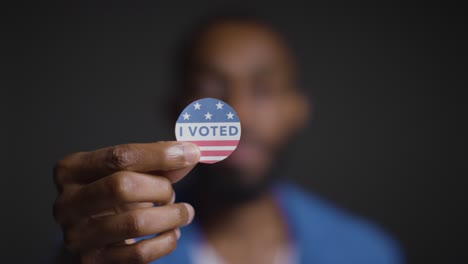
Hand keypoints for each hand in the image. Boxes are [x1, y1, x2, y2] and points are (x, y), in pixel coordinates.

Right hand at [53, 141, 199, 262]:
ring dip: (170, 216)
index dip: (160, 155)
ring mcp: (76, 235)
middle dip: (160, 188)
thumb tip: (189, 154)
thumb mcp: (130, 174)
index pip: (119, 156)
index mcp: (71, 170)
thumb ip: (158, 163)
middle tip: (173, 193)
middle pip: (122, 186)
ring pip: (134, 222)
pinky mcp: (93, 262)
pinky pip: (140, 253)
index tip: (191, 153)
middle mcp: (67, 202)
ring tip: (182, 213)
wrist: (94, 237)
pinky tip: (172, 233)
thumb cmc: (114, 199)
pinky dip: (166, 241)